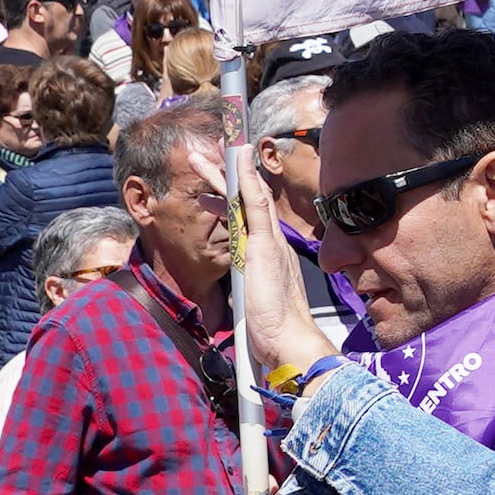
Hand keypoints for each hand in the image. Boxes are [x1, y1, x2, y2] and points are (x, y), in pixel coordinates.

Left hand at [228, 149, 336, 393]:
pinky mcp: (265, 243)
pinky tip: (237, 158)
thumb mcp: (256, 305)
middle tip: (206, 157)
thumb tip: (243, 302)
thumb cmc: (275, 331)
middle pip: (247, 201)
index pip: (249, 218)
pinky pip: (255, 203)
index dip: (231, 199)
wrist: (290, 340)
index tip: (216, 188)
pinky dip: (245, 179)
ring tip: (204, 154)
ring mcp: (269, 240)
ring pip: (248, 195)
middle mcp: (272, 242)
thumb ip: (250, 294)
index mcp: (269, 255)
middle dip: (224, 178)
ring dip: (226, 171)